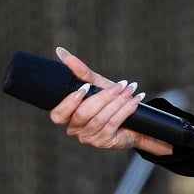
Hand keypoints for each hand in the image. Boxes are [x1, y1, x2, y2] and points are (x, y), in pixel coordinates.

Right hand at [48, 47, 172, 155]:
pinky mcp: (103, 142)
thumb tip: (61, 52)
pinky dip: (125, 110)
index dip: (69, 102)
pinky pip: (113, 124)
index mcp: (67, 116)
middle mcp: (74, 129)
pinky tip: (134, 101)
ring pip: (100, 119)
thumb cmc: (110, 101)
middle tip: (120, 85)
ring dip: (118, 102)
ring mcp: (88, 138)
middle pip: (83, 114)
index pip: (59, 114)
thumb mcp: (97, 85)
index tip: (85, 87)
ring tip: (130, 90)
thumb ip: (80, 72)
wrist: (133, 120)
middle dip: (103, 98)